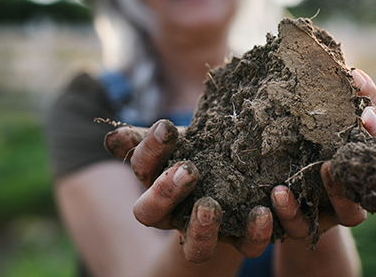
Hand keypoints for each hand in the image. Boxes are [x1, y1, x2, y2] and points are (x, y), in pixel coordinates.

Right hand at [104, 120, 270, 261]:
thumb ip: (149, 139)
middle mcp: (175, 217)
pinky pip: (247, 246)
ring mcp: (207, 234)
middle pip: (154, 215)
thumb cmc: (201, 151)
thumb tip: (113, 138)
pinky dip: (256, 232)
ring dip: (202, 230)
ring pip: (197, 249)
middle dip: (166, 193)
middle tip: (187, 169)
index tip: (167, 127)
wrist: (239, 173)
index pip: (141, 171)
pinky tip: (262, 210)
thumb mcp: (180, 141)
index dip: (150, 151)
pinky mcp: (242, 240)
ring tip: (210, 206)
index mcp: (155, 186)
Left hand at [272, 68, 375, 238]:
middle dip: (371, 154)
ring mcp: (338, 212)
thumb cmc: (313, 137)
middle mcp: (362, 188)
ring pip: (351, 213)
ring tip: (325, 166)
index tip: (364, 106)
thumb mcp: (330, 116)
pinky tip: (278, 192)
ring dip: (339, 190)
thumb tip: (352, 73)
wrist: (278, 181)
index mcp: (371, 156)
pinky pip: (303, 225)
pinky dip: (291, 210)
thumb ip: (347, 99)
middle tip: (360, 127)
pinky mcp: (308, 227)